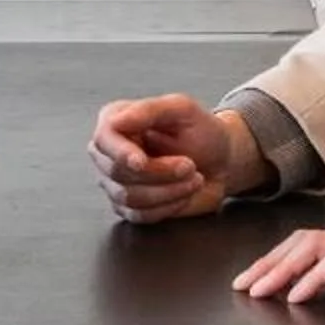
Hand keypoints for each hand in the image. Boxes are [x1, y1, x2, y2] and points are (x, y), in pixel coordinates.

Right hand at [90, 94, 267, 222]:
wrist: (221, 162)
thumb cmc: (202, 132)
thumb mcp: (182, 109)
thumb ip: (148, 110)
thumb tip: (115, 120)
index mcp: (115, 120)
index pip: (103, 139)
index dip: (121, 153)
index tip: (141, 162)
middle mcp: (110, 152)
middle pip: (118, 171)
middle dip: (160, 172)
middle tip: (189, 165)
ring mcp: (116, 182)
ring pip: (129, 197)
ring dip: (169, 191)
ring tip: (194, 178)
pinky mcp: (129, 207)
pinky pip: (140, 215)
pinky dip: (168, 207)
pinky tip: (184, 193)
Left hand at [232, 231, 324, 324]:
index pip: (313, 247)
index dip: (279, 263)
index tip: (253, 284)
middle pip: (306, 241)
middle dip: (269, 263)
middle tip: (242, 287)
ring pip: (317, 246)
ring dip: (282, 268)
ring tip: (259, 291)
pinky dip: (314, 278)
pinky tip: (297, 296)